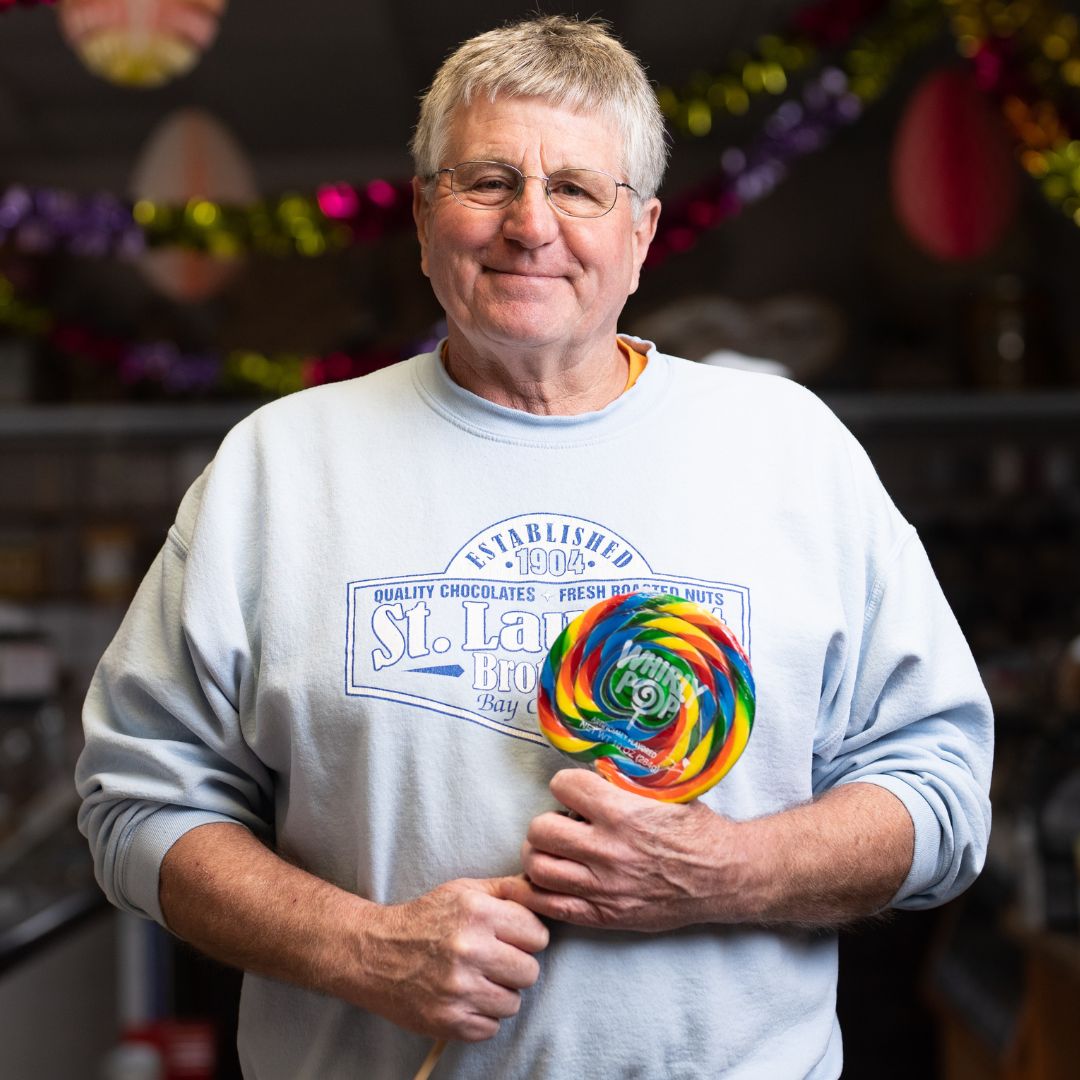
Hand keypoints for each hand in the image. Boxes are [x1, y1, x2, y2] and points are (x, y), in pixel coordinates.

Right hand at [352, 877, 548, 1041]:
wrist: (374, 953)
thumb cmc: (425, 918)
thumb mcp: (463, 890)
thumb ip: (507, 889)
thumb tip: (543, 891)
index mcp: (477, 913)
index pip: (537, 935)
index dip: (527, 937)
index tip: (511, 938)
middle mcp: (469, 950)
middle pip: (530, 972)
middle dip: (515, 967)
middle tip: (493, 961)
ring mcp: (459, 989)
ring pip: (513, 1003)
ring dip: (499, 994)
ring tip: (477, 980)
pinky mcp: (448, 1021)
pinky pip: (491, 1028)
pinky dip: (481, 1017)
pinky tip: (464, 998)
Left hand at [502, 769, 742, 932]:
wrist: (723, 876)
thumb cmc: (695, 830)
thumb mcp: (665, 791)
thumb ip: (625, 780)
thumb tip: (592, 763)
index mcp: (623, 813)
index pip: (563, 786)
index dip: (565, 784)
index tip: (573, 790)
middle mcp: (609, 851)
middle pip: (540, 830)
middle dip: (546, 821)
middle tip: (560, 823)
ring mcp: (603, 888)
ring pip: (538, 868)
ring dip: (540, 855)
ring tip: (555, 851)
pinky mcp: (604, 916)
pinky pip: (549, 906)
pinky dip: (538, 892)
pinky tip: (547, 881)